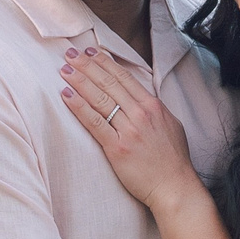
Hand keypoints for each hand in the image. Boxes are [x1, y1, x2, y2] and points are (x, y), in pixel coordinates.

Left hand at [58, 46, 199, 212]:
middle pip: (109, 84)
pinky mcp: (117, 148)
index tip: (91, 52)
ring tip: (65, 70)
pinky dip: (79, 107)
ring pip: (100, 99)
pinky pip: (95, 123)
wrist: (174, 187)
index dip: (105, 63)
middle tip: (70, 54)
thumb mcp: (170, 124)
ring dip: (80, 82)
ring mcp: (129, 130)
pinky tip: (67, 96)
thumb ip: (153, 109)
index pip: (124, 78)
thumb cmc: (173, 159)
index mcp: (153, 106)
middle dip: (87, 66)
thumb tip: (139, 97)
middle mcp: (140, 114)